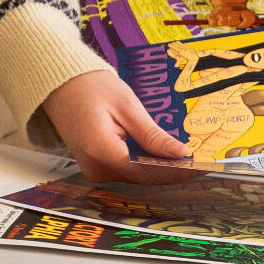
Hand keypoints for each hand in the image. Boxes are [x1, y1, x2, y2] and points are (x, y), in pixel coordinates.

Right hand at [43, 66, 190, 177]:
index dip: (176, 171)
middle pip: (143, 178)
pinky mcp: (97, 167)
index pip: (147, 171)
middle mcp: (96, 168)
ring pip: (137, 177)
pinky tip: (166, 158)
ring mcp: (95, 170)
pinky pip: (128, 171)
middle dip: (173, 171)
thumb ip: (152, 134)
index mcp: (102, 151)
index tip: (200, 168)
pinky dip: (147, 165)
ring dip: (162, 169)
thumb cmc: (91, 88)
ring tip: (189, 161)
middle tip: (201, 165)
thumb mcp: (127, 106)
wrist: (61, 85)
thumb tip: (180, 153)